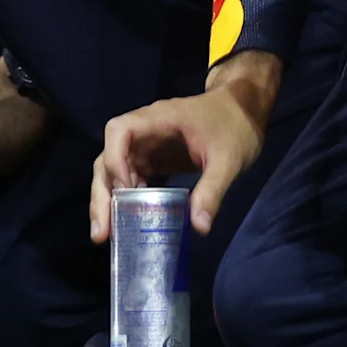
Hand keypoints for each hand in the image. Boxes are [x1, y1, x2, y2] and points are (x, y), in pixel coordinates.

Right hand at [92, 63, 272, 239]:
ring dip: (109, 201)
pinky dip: (126, 200)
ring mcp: (147, 146)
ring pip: (115, 172)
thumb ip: (213, 190)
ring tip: (106, 235)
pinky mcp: (154, 160)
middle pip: (109, 158)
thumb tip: (200, 227)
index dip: (115, 160)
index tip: (126, 189)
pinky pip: (132, 180)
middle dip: (102, 193)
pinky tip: (127, 223)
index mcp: (159, 118)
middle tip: (101, 231)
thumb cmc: (236, 126)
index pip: (120, 131)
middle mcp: (145, 131)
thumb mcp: (229, 160)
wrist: (245, 112)